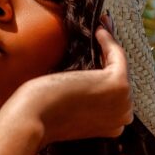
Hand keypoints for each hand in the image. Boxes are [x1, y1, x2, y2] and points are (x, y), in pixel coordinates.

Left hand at [7, 25, 132, 145]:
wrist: (32, 118)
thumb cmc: (39, 114)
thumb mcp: (67, 109)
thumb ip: (81, 102)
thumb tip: (81, 81)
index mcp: (111, 127)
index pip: (113, 95)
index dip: (105, 72)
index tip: (98, 54)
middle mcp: (122, 117)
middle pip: (120, 80)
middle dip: (110, 57)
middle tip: (101, 34)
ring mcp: (123, 102)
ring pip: (119, 67)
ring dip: (110, 45)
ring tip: (101, 27)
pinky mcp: (118, 85)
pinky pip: (117, 57)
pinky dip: (109, 41)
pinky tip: (99, 30)